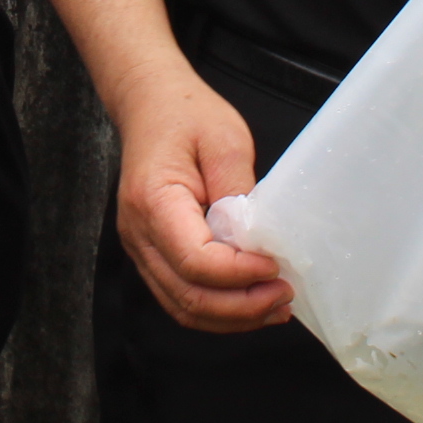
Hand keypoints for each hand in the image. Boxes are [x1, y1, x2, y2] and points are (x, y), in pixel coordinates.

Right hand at [109, 64, 292, 332]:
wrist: (150, 105)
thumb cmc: (186, 115)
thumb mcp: (225, 139)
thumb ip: (238, 191)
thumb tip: (256, 241)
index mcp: (153, 201)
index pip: (195, 260)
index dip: (238, 274)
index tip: (275, 267)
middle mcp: (139, 233)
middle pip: (188, 295)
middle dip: (241, 307)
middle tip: (284, 296)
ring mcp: (141, 247)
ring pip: (183, 306)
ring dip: (231, 317)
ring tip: (274, 307)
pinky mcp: (152, 253)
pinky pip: (181, 296)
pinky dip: (217, 309)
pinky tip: (249, 301)